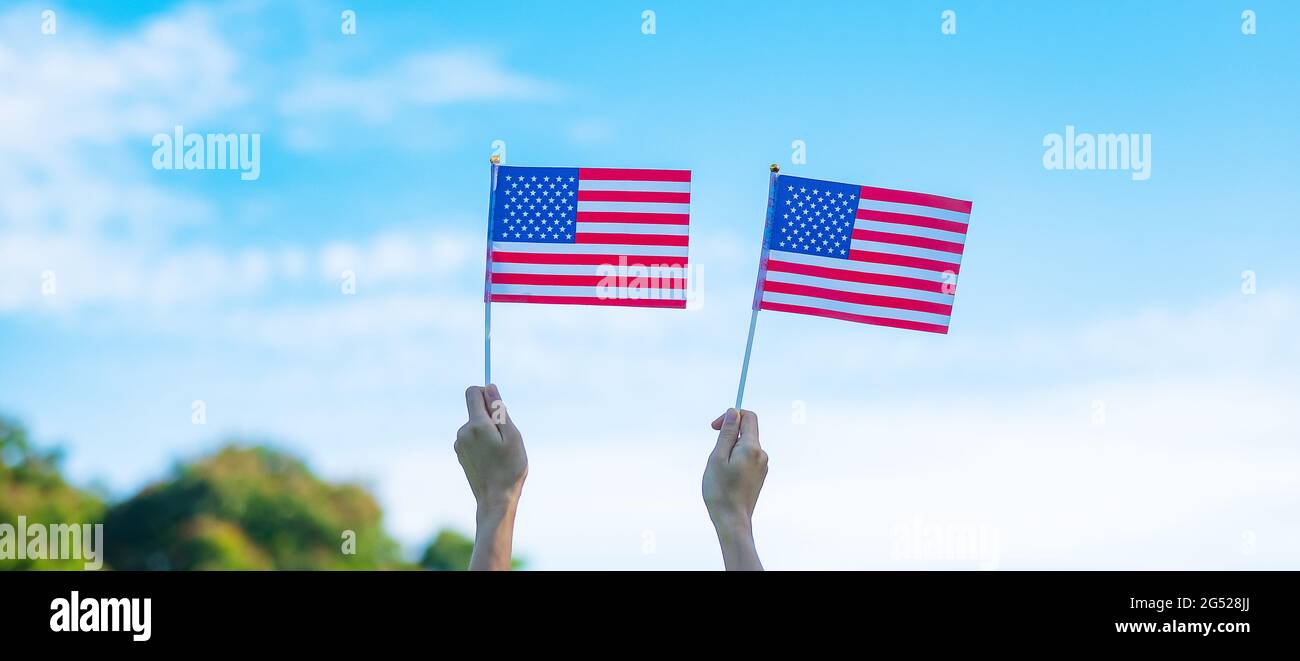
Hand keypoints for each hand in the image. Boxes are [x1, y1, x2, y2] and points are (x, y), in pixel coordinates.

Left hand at [456, 384, 526, 569]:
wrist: (495, 500)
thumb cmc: (509, 468)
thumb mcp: (512, 436)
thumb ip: (499, 410)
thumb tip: (490, 388)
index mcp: (476, 425)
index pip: (473, 392)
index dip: (486, 393)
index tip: (498, 406)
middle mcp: (463, 432)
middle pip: (476, 410)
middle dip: (491, 417)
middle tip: (505, 439)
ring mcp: (459, 444)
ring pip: (475, 425)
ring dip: (488, 432)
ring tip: (499, 453)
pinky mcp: (460, 454)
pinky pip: (472, 438)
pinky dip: (482, 442)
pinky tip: (491, 459)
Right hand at [702, 408, 766, 569]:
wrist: (732, 520)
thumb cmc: (721, 490)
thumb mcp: (717, 457)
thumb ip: (727, 433)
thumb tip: (733, 412)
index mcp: (752, 447)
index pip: (749, 417)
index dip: (731, 416)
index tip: (715, 427)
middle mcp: (761, 455)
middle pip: (746, 432)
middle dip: (728, 437)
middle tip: (714, 456)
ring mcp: (762, 466)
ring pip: (744, 447)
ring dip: (730, 451)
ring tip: (719, 471)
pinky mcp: (759, 476)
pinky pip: (746, 459)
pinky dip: (734, 461)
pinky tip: (726, 478)